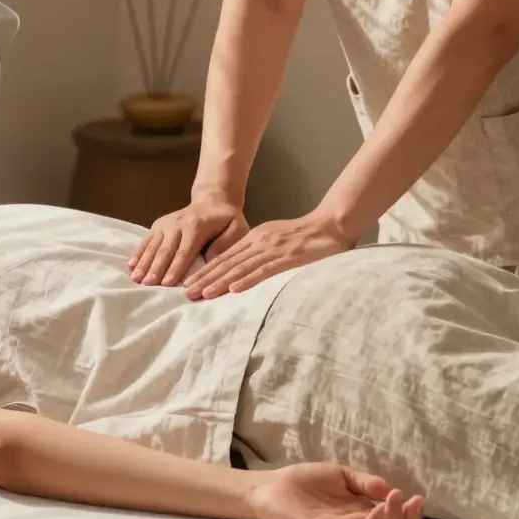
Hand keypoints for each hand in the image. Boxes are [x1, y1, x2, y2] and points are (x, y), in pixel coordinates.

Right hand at [129, 198, 249, 286]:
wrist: (213, 201)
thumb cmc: (227, 220)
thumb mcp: (237, 227)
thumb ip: (226, 242)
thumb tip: (211, 259)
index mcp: (196, 226)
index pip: (184, 251)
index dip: (176, 268)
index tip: (167, 283)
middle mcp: (178, 223)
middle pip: (165, 250)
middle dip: (155, 268)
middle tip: (147, 285)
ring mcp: (166, 223)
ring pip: (153, 246)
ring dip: (144, 263)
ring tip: (136, 278)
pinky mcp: (158, 225)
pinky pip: (146, 240)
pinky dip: (139, 253)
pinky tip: (131, 265)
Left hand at [184, 211, 353, 300]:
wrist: (332, 224)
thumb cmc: (307, 236)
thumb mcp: (277, 241)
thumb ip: (260, 253)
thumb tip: (242, 271)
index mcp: (255, 239)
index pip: (225, 258)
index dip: (206, 271)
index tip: (189, 284)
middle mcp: (259, 243)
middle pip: (227, 263)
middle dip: (205, 279)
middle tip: (186, 294)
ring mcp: (272, 249)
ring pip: (240, 268)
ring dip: (220, 282)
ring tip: (202, 294)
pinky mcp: (287, 257)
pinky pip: (264, 270)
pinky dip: (248, 280)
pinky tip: (234, 290)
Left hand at [246, 463, 424, 518]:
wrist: (272, 486)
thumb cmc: (305, 481)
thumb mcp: (341, 475)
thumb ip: (365, 482)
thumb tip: (388, 488)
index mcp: (361, 515)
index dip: (408, 515)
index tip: (418, 499)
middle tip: (410, 500)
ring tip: (394, 500)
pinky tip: (376, 509)